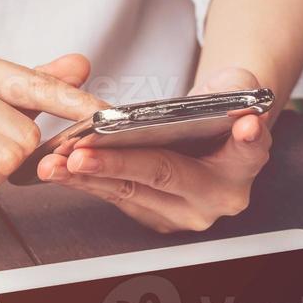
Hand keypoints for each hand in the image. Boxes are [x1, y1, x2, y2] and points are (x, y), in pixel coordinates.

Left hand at [38, 67, 271, 232]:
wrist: (207, 133)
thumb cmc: (220, 107)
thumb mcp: (236, 87)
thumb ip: (238, 91)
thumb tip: (242, 111)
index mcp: (245, 163)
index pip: (247, 150)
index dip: (247, 140)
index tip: (245, 126)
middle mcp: (218, 197)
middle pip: (165, 175)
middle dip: (118, 164)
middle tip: (81, 153)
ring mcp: (183, 212)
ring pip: (130, 191)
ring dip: (87, 176)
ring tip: (55, 162)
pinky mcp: (153, 215)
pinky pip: (114, 196)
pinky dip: (85, 180)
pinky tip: (59, 167)